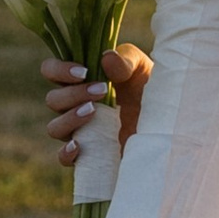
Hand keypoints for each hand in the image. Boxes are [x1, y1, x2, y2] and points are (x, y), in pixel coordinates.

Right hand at [42, 45, 151, 167]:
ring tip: (94, 112)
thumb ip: (125, 60)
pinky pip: (63, 158)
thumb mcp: (141, 69)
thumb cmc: (150, 89)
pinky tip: (79, 146)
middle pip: (53, 100)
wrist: (167, 122)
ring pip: (54, 128)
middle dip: (73, 94)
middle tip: (102, 91)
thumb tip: (106, 59)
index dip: (58, 70)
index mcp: (79, 80)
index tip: (84, 72)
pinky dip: (66, 153)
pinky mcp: (89, 154)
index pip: (51, 71)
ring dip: (69, 119)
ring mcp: (80, 131)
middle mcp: (74, 105)